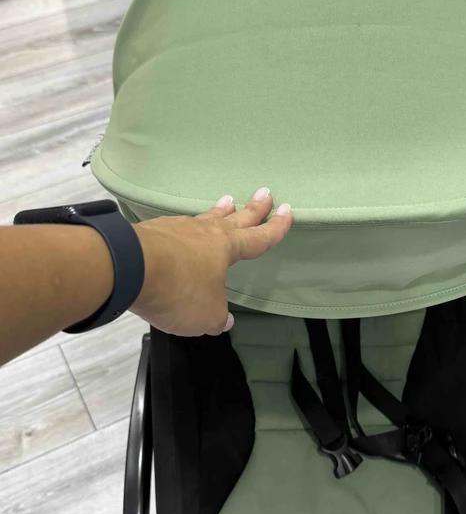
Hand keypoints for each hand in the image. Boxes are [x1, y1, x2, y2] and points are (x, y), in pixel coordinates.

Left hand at [131, 187, 291, 336]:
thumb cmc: (177, 289)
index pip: (259, 238)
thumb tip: (222, 320)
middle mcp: (204, 233)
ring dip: (218, 211)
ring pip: (204, 218)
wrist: (129, 268)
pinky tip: (180, 230)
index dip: (276, 228)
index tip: (288, 212)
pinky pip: (175, 229)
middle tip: (265, 193)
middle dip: (253, 208)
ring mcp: (176, 230)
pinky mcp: (151, 233)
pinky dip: (184, 229)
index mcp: (226, 248)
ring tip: (226, 202)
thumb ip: (217, 317)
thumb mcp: (206, 315)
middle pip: (235, 218)